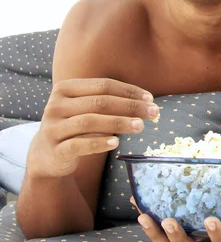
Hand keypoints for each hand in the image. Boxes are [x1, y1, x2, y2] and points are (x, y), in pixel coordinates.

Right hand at [27, 78, 157, 178]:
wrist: (46, 155)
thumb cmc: (75, 126)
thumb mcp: (85, 108)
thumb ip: (109, 101)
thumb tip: (147, 102)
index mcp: (65, 89)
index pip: (103, 85)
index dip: (129, 91)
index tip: (150, 98)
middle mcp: (56, 106)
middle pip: (100, 102)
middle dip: (130, 106)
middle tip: (153, 112)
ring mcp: (53, 128)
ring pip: (90, 121)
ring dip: (119, 123)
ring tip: (140, 126)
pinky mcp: (54, 150)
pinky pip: (79, 144)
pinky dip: (99, 142)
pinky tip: (116, 142)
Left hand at [133, 179, 220, 241]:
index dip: (216, 236)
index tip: (210, 220)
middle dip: (177, 240)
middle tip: (167, 220)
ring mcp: (194, 241)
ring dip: (155, 235)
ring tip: (144, 216)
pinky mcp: (182, 232)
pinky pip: (162, 233)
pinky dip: (149, 221)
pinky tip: (138, 203)